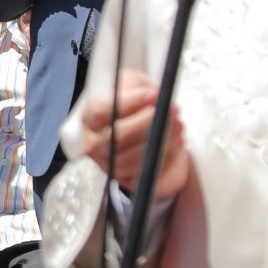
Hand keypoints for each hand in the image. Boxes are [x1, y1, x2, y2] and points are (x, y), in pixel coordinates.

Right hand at [74, 70, 190, 200]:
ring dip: (161, 140)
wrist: (141, 130)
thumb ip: (135, 85)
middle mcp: (94, 144)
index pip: (101, 111)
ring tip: (178, 125)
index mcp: (90, 119)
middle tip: (171, 109)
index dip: (129, 102)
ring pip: (134, 159)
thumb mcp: (130, 86)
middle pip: (118, 137)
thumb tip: (152, 94)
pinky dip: (167, 156)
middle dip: (149, 122)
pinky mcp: (129, 181)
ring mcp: (110, 165)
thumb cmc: (132, 106)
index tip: (153, 94)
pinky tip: (177, 141)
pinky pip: (148, 173)